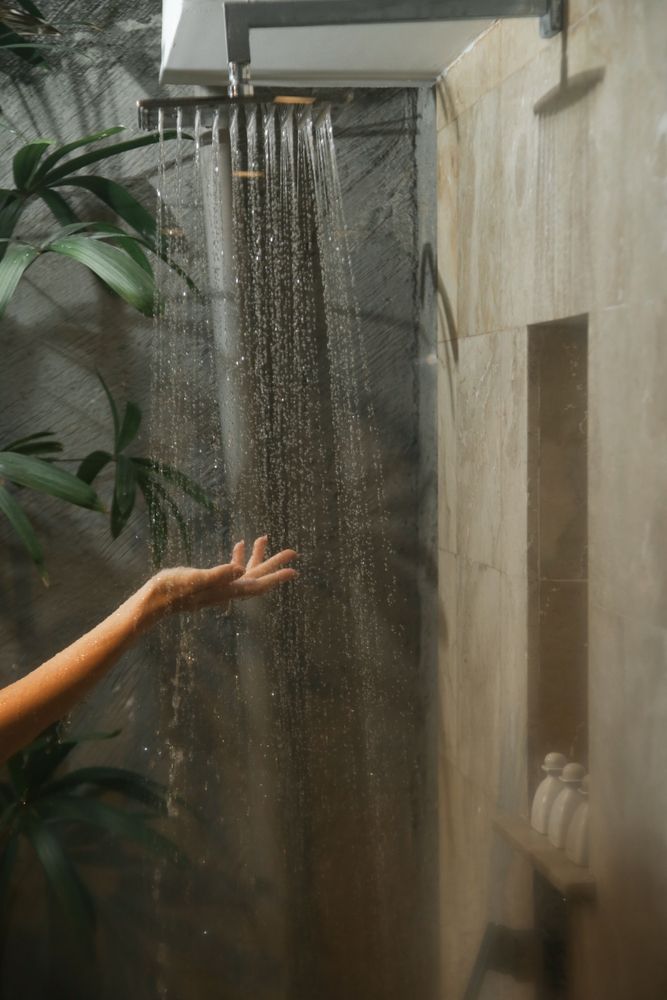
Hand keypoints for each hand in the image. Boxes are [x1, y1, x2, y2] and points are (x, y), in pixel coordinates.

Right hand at [149, 536, 297, 616]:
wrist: (153, 602)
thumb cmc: (172, 590)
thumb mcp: (195, 579)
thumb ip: (218, 575)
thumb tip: (240, 570)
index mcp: (227, 590)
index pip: (258, 585)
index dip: (277, 577)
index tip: (294, 570)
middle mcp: (227, 590)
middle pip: (258, 577)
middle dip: (274, 564)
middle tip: (293, 552)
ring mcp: (219, 586)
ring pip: (245, 571)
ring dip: (257, 556)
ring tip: (264, 538)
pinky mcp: (210, 582)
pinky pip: (230, 569)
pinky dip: (237, 557)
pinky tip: (239, 545)